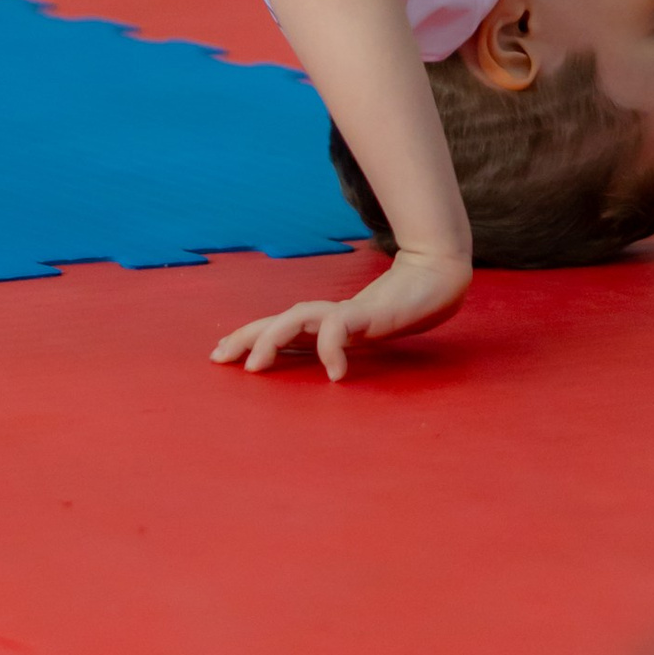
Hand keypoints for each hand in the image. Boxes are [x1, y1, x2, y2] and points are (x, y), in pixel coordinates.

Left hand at [212, 246, 471, 379]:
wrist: (435, 280)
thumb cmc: (399, 307)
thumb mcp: (362, 334)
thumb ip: (340, 343)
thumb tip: (321, 367)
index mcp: (325, 321)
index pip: (278, 326)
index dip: (248, 336)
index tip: (220, 352)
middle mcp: (329, 314)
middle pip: (278, 320)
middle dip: (246, 337)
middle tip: (218, 357)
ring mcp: (346, 312)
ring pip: (299, 318)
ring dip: (273, 339)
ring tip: (255, 367)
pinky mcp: (367, 314)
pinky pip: (340, 328)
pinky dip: (331, 349)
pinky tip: (335, 374)